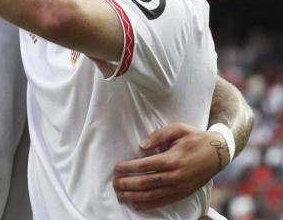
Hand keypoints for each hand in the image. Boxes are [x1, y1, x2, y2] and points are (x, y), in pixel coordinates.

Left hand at [113, 123, 227, 210]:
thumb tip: (141, 146)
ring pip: (153, 194)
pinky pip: (164, 201)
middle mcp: (175, 175)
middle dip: (128, 184)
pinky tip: (136, 205)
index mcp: (172, 159)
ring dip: (134, 196)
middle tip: (114, 183)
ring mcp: (180, 186)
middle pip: (146, 182)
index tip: (117, 168)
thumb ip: (158, 135)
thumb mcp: (178, 129)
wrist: (219, 153)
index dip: (129, 168)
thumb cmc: (196, 138)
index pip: (145, 165)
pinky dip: (149, 204)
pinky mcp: (184, 193)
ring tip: (120, 195)